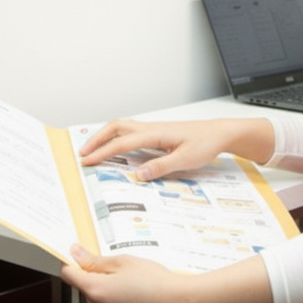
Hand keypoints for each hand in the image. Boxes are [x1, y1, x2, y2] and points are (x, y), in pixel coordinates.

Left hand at [60, 245, 199, 302]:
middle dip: (96, 275)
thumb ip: (95, 260)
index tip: (79, 254)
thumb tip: (76, 254)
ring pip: (98, 298)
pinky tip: (136, 294)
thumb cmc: (155, 282)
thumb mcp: (123, 261)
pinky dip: (118, 300)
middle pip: (85, 287)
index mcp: (95, 290)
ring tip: (132, 281)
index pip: (68, 274)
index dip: (72, 261)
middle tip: (119, 266)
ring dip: (108, 288)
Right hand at [79, 117, 272, 180]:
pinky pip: (130, 132)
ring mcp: (153, 129)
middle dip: (97, 139)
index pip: (122, 143)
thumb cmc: (206, 143)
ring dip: (105, 137)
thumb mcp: (186, 159)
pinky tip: (115, 148)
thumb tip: (138, 174)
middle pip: (116, 128)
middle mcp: (151, 128)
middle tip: (83, 154)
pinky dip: (116, 138)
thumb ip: (162, 167)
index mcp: (155, 134)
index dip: (102, 152)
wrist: (220, 133)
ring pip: (122, 128)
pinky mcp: (157, 134)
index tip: (87, 161)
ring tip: (93, 150)